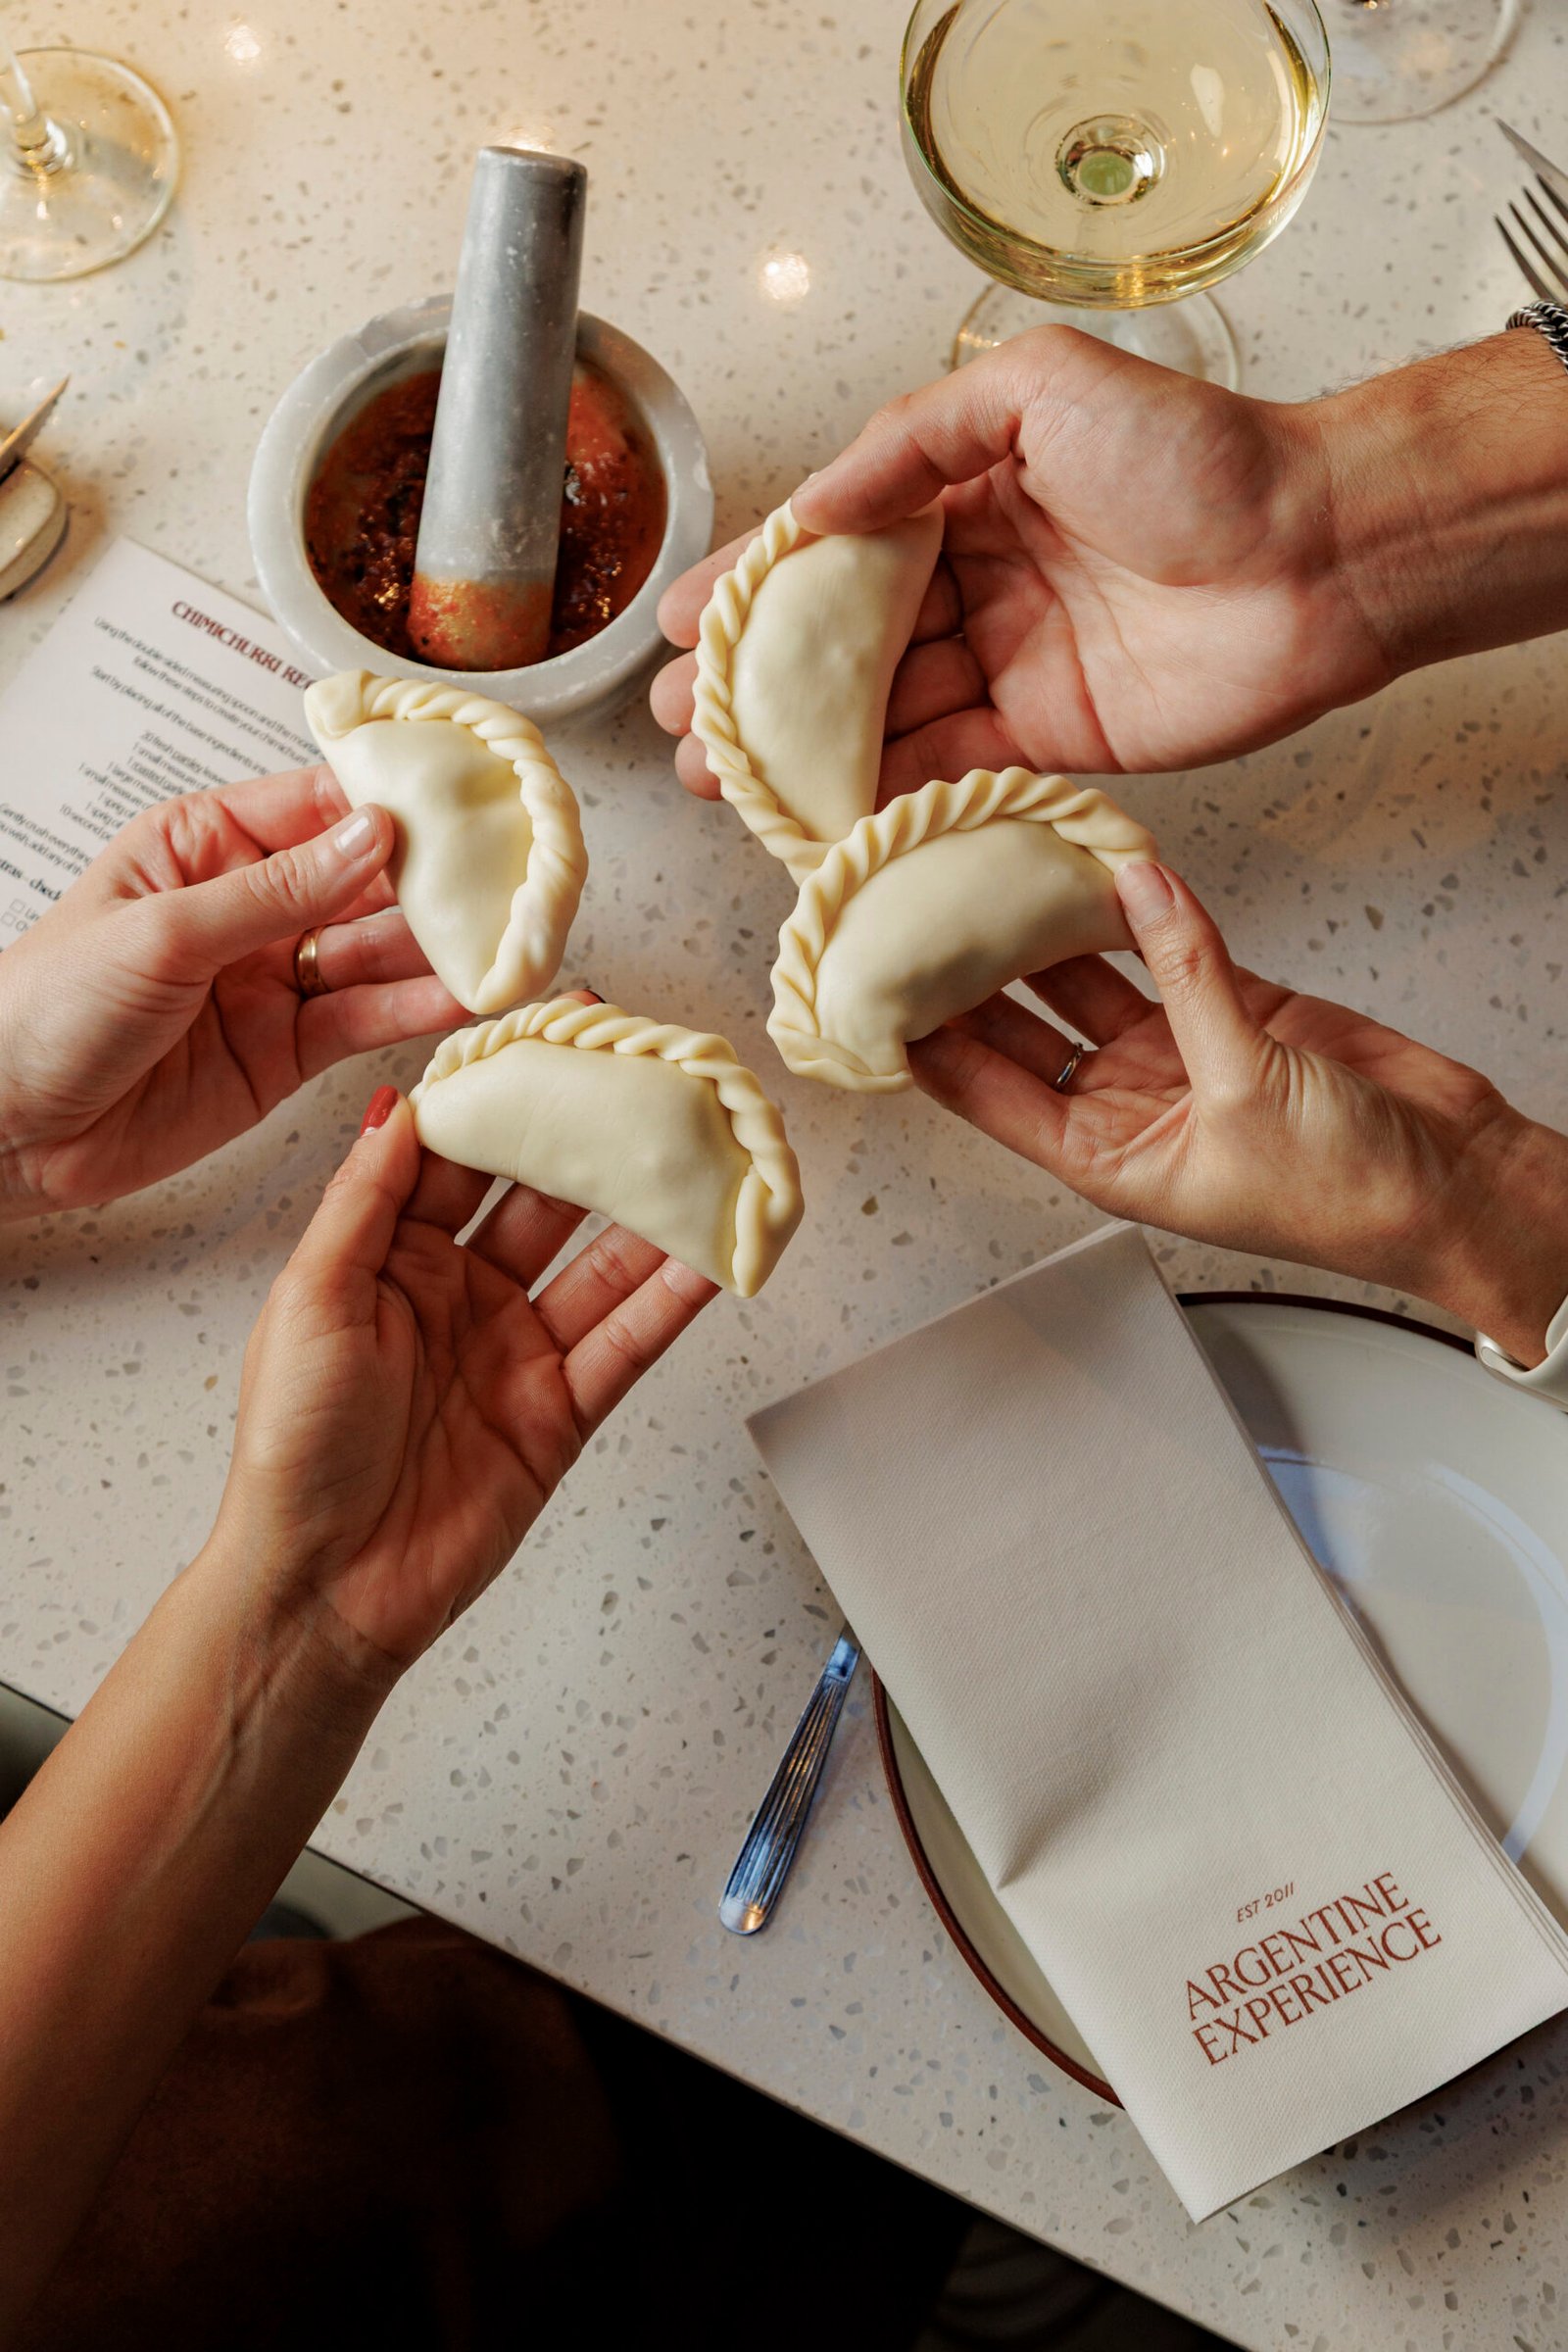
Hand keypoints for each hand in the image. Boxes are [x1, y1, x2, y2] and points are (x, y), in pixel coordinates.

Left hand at [0, 766, 464, 1219]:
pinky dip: (415, 1009)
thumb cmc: (43, 1009)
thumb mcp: (163, 930)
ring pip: (374, 952)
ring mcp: (270, 980)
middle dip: (434, 878)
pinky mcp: (285, 1052)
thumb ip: (276, 889)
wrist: (6, 1129)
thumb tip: (370, 835)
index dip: (391, 801)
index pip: (317, 804)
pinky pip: (363, 1020)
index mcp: (204, 844)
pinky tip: (462, 995)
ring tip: (505, 939)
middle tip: (509, 875)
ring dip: (438, 947)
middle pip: (363, 879)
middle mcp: (247, 906)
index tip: (464, 799)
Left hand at [209, 1089, 716, 1678]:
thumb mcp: (310, 1299)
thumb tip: (400, 1102)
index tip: (552, 1032)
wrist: (323, 1586)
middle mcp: (460, 1292)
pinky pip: (628, 1341)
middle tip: (655, 1079)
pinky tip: (714, 1256)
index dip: (506, 1093)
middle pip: (545, 1196)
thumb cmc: (293, 1448)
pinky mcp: (561, 1409)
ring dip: (656, 1212)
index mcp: (389, 1255)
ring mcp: (517, 1348)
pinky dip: (674, 1300)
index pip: (462, 1152)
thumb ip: (365, 1200)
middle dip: (596, 1140)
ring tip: (711, 1154)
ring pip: (601, 1262)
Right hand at [653, 325, 1567, 793]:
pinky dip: (877, 793)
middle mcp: (980, 581)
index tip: (679, 625)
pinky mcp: (1047, 741)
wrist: (1316, 555)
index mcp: (968, 492)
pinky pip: (943, 769)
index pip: (837, 547)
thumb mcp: (1038, 390)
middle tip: (680, 723)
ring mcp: (1009, 665)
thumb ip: (915, 437)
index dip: (754, 588)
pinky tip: (811, 813)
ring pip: (880, 715)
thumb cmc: (1197, 456)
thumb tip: (814, 508)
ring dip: (797, 751)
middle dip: (756, 686)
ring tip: (717, 778)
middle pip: (844, 643)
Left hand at [910, 859, 1567, 1368]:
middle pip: (1021, 1027)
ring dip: (1047, 928)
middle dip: (970, 969)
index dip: (923, 1037)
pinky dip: (1143, 910)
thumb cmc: (1349, 1197)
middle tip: (917, 896)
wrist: (1456, 1186)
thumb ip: (1189, 978)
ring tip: (991, 862)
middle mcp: (1125, 1106)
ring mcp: (1179, 1056)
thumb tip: (1135, 889)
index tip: (870, 980)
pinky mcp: (1237, 1014)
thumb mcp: (1246, 1088)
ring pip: (1088, 980)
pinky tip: (1101, 862)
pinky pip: (1171, 953)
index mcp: (1102, 1156)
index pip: (982, 1090)